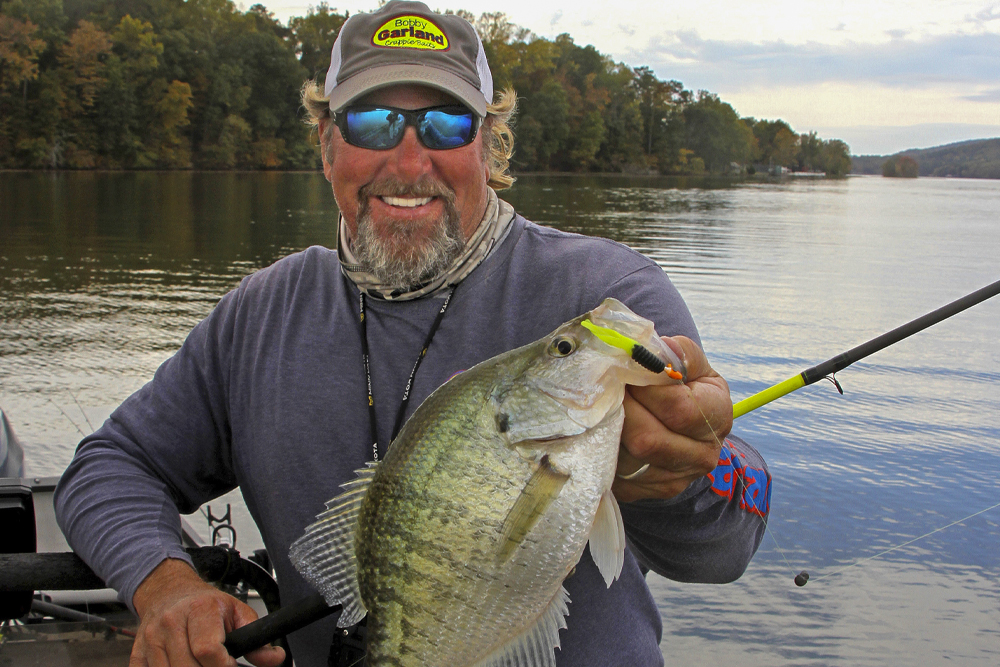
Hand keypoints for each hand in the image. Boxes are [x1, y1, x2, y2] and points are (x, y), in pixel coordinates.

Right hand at [131, 558, 284, 666]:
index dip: (223, 665)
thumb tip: (275, 658)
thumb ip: (257, 636)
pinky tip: (182, 665)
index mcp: (199, 609)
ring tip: (202, 665)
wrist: (168, 592)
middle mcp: (171, 623)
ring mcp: (152, 640)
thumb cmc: (204, 603)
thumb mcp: (237, 611)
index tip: (231, 666)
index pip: (208, 649)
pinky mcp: (138, 654)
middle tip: (218, 666)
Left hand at [613, 335, 731, 502]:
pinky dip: (600, 448)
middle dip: (620, 408)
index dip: (645, 387)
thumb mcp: (692, 365)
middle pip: (647, 439)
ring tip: (601, 405)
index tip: (625, 369)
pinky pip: (612, 473)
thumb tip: (653, 352)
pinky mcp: (644, 492)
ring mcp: (673, 480)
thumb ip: (679, 354)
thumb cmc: (686, 388)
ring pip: (625, 458)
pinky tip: (600, 428)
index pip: (678, 408)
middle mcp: (702, 456)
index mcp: (718, 418)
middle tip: (605, 386)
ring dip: (606, 429)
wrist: (683, 427)